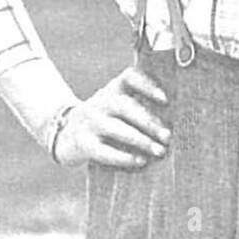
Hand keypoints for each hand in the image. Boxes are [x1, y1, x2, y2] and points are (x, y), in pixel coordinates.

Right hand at [52, 66, 171, 167]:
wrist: (64, 133)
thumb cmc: (105, 120)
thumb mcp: (117, 106)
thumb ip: (140, 107)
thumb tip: (173, 125)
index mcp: (113, 88)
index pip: (129, 76)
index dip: (147, 85)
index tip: (165, 99)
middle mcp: (100, 101)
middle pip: (124, 105)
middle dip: (148, 121)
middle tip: (167, 136)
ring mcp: (89, 122)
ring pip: (116, 128)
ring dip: (141, 140)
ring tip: (159, 150)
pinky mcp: (83, 143)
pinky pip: (104, 151)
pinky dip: (124, 157)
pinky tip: (140, 161)